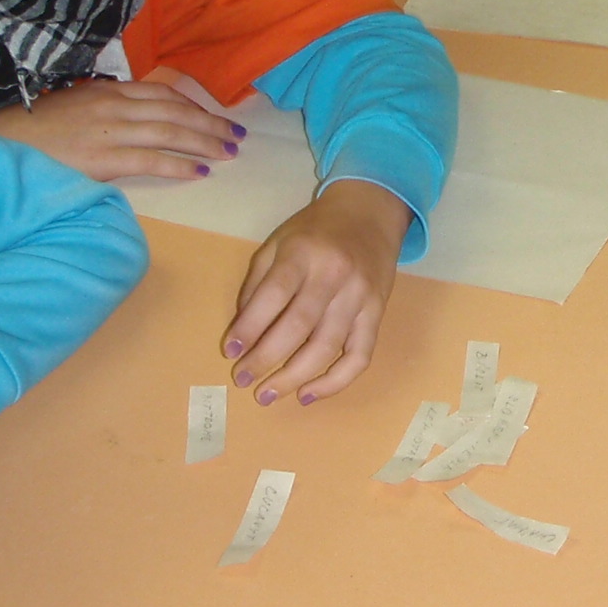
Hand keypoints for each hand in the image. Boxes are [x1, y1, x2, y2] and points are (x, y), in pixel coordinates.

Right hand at [0, 68, 242, 182]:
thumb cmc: (31, 131)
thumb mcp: (72, 106)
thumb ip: (104, 108)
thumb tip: (132, 117)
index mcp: (106, 90)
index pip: (162, 93)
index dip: (194, 105)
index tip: (215, 115)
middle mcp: (113, 104)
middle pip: (175, 111)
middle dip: (210, 123)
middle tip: (235, 136)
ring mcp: (110, 130)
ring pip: (171, 132)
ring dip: (205, 142)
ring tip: (227, 152)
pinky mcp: (104, 158)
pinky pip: (151, 160)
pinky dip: (179, 164)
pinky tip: (199, 172)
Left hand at [222, 179, 409, 403]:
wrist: (371, 212)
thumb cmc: (317, 228)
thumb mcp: (279, 241)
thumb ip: (258, 282)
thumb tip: (244, 331)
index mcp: (302, 254)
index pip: (273, 296)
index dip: (249, 328)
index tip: (231, 352)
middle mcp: (333, 276)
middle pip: (298, 327)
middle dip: (266, 359)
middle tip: (242, 380)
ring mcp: (359, 297)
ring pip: (327, 347)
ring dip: (294, 377)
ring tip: (267, 394)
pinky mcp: (377, 313)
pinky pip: (360, 356)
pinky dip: (335, 381)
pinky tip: (309, 394)